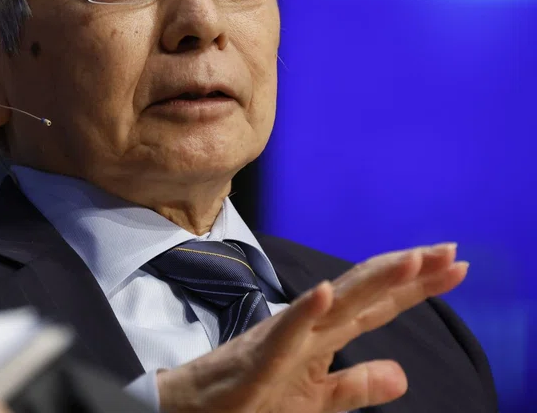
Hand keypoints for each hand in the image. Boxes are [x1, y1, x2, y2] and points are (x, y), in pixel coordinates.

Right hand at [157, 242, 466, 412]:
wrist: (193, 410)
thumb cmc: (249, 401)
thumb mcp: (316, 400)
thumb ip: (356, 385)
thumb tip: (402, 374)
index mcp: (322, 337)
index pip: (376, 306)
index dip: (415, 287)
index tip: (455, 266)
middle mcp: (307, 329)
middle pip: (363, 295)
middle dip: (405, 273)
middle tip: (448, 251)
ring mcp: (281, 340)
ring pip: (331, 305)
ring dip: (368, 281)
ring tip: (407, 261)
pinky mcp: (256, 358)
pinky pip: (283, 333)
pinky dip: (305, 312)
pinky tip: (328, 292)